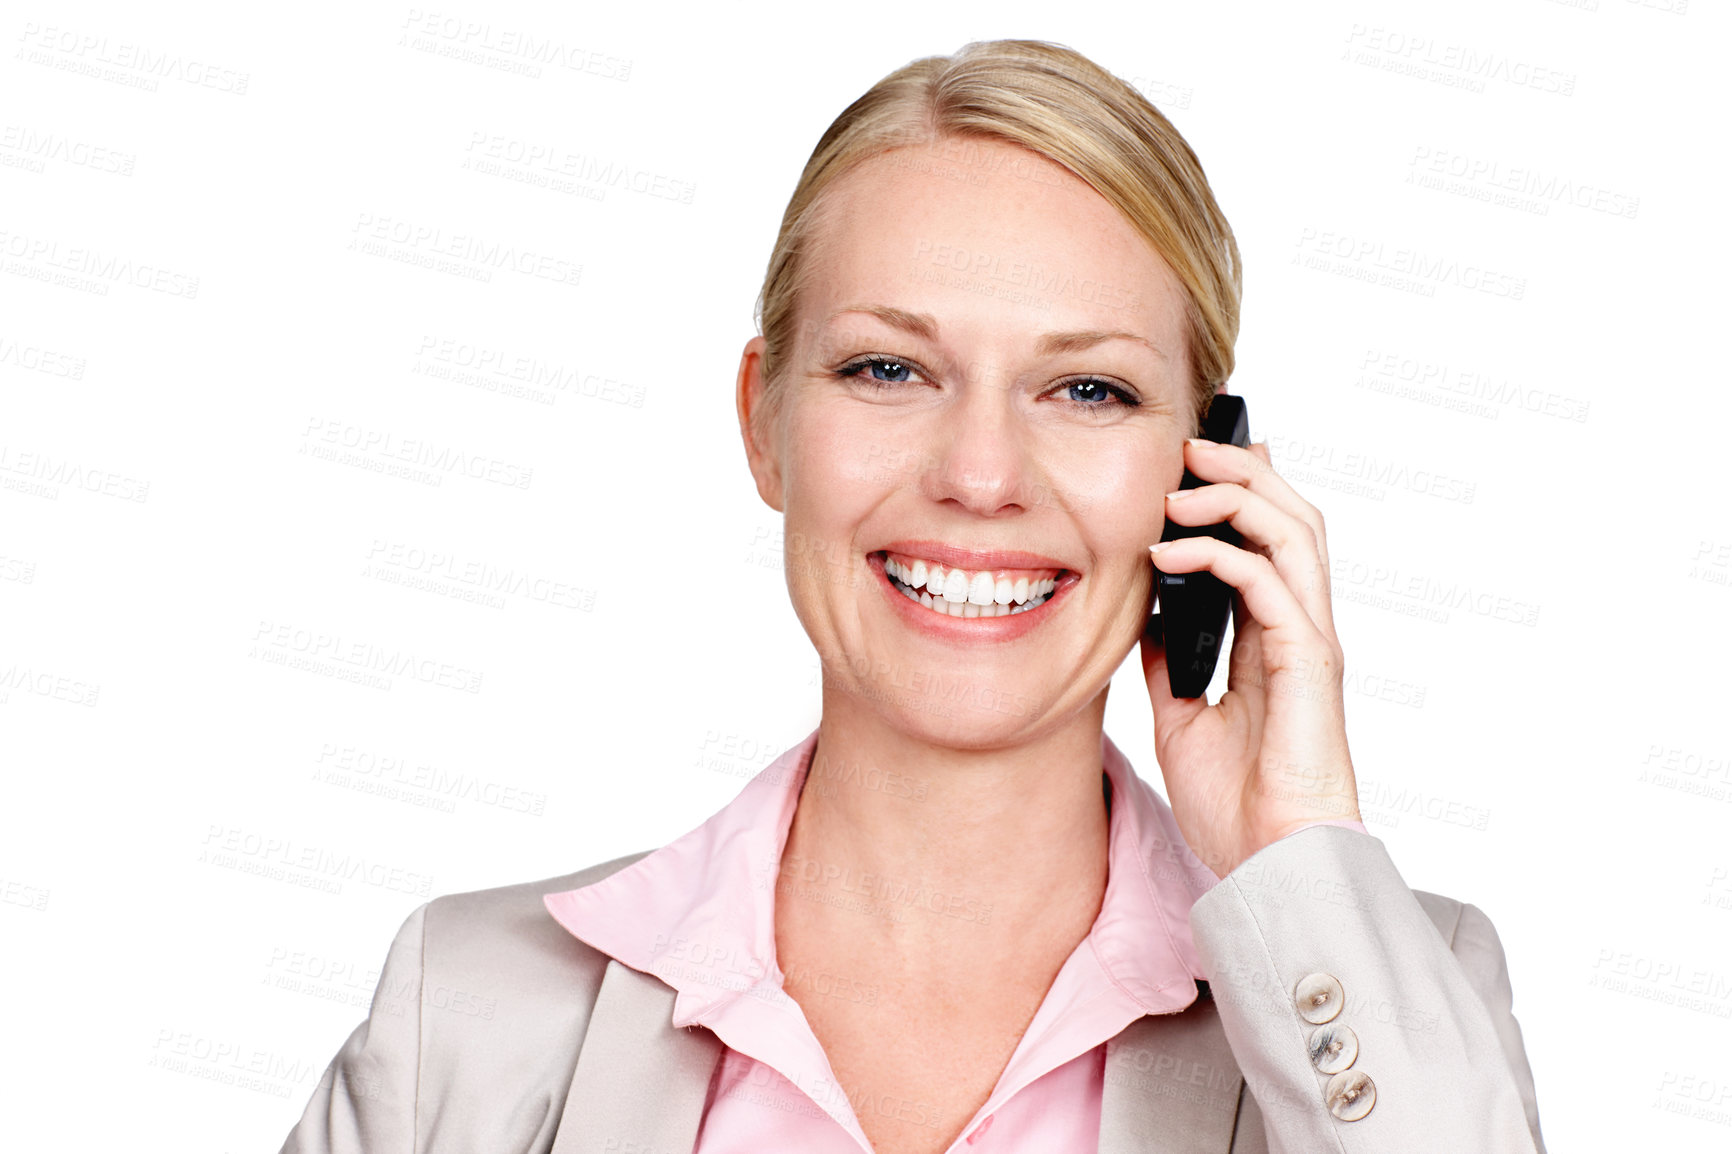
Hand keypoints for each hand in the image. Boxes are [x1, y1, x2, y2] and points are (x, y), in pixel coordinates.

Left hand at [1138, 437, 1360, 878]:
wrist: (1269, 862)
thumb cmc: (1237, 802)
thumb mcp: (1179, 715)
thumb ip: (1170, 660)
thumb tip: (1142, 615)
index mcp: (1273, 638)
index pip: (1266, 541)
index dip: (1239, 494)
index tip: (1191, 465)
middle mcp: (1299, 629)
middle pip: (1291, 518)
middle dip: (1244, 472)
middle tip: (1191, 448)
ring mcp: (1309, 642)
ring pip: (1295, 533)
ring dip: (1238, 495)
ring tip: (1182, 484)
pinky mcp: (1308, 662)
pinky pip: (1271, 584)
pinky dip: (1220, 555)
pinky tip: (1170, 553)